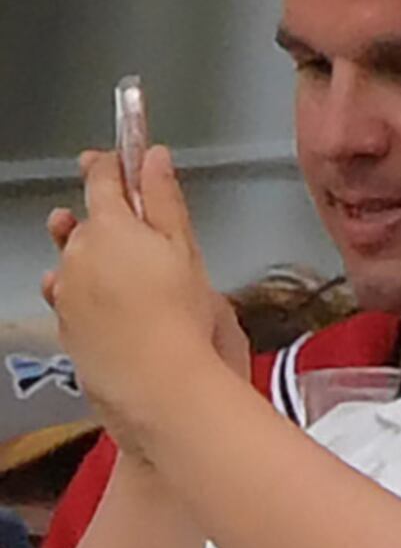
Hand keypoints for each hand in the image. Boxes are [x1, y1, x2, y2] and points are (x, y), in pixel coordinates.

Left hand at [43, 147, 236, 436]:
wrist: (160, 389)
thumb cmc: (184, 323)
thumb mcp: (188, 253)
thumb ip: (165, 202)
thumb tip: (155, 159)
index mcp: (111, 226)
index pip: (102, 178)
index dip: (112, 164)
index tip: (119, 157)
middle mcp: (77, 253)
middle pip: (88, 222)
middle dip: (110, 221)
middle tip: (144, 232)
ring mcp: (66, 291)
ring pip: (76, 261)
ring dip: (95, 259)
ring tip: (129, 274)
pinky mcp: (65, 325)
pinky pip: (71, 297)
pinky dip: (88, 294)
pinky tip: (114, 308)